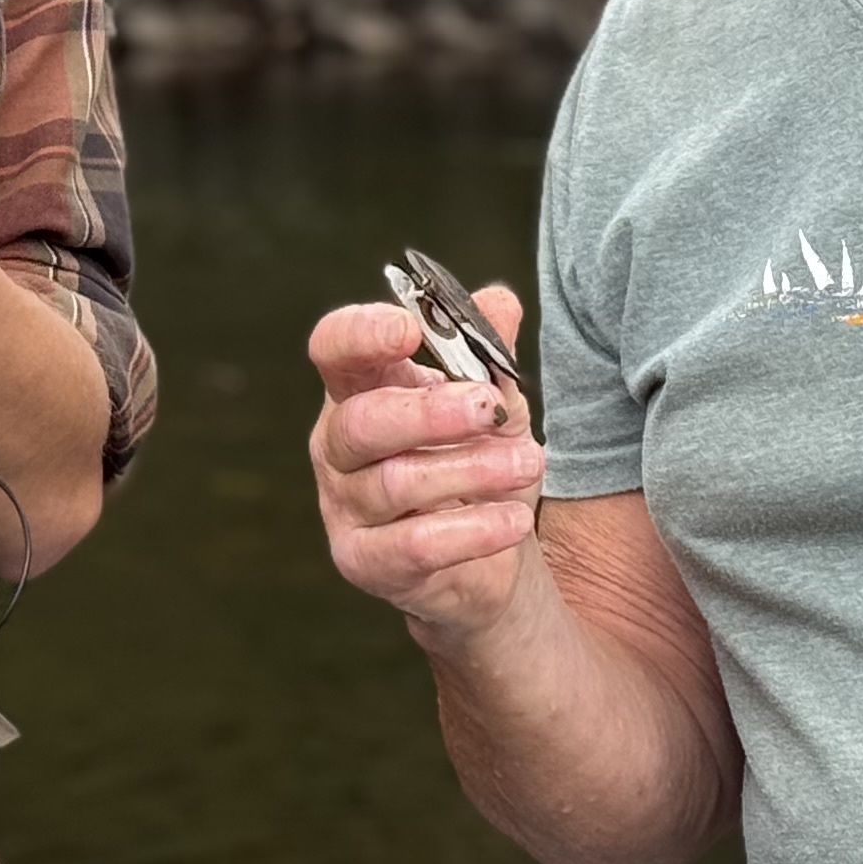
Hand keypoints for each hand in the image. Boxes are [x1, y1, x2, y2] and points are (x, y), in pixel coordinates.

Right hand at [308, 286, 545, 639]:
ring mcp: (345, 506)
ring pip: (396, 482)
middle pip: (362, 420)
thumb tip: (499, 302)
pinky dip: (472, 530)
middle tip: (489, 407)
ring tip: (528, 462)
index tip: (408, 329)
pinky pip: (415, 545)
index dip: (361, 335)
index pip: (335, 349)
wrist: (490, 558)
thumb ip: (490, 354)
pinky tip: (514, 519)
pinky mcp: (366, 561)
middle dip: (429, 412)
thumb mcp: (494, 402)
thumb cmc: (477, 464)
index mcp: (361, 390)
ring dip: (471, 469)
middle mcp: (339, 446)